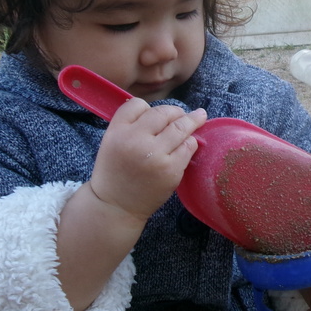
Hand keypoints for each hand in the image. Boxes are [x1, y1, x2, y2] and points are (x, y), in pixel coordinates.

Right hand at [89, 99, 206, 220]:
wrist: (116, 207)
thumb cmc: (116, 172)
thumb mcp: (111, 142)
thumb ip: (130, 123)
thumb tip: (161, 110)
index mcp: (117, 132)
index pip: (137, 104)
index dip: (147, 108)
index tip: (152, 115)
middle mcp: (135, 140)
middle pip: (164, 112)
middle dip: (175, 112)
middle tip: (181, 114)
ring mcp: (155, 156)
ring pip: (181, 127)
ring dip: (190, 122)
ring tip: (198, 117)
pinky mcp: (171, 170)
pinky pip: (189, 146)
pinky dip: (190, 143)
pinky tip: (187, 144)